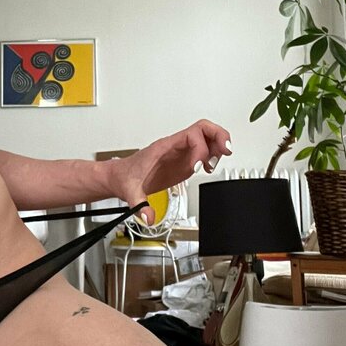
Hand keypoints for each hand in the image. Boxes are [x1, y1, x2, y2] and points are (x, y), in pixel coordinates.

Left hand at [103, 119, 231, 223]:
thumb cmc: (125, 177)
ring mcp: (179, 152)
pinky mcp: (182, 161)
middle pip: (203, 128)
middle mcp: (174, 146)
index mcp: (163, 148)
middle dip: (218, 136)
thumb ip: (140, 204)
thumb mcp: (130, 192)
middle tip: (226, 149)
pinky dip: (212, 156)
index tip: (198, 166)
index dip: (199, 149)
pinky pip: (202, 151)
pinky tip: (209, 168)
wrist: (119, 177)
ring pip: (205, 136)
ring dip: (218, 145)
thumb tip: (148, 217)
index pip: (190, 135)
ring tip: (218, 160)